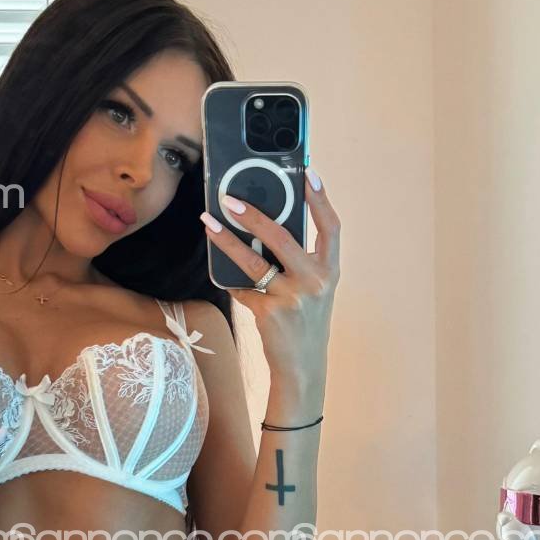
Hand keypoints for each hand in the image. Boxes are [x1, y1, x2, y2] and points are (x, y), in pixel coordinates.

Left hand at [200, 165, 340, 379]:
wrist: (302, 367)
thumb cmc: (305, 322)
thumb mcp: (313, 290)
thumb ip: (299, 262)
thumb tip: (265, 228)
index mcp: (330, 271)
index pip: (330, 227)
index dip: (320, 198)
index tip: (308, 173)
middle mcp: (315, 282)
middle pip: (283, 238)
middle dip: (255, 215)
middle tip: (232, 200)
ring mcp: (292, 298)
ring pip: (253, 261)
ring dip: (227, 240)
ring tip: (209, 223)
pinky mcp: (269, 313)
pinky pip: (243, 288)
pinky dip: (229, 279)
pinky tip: (217, 269)